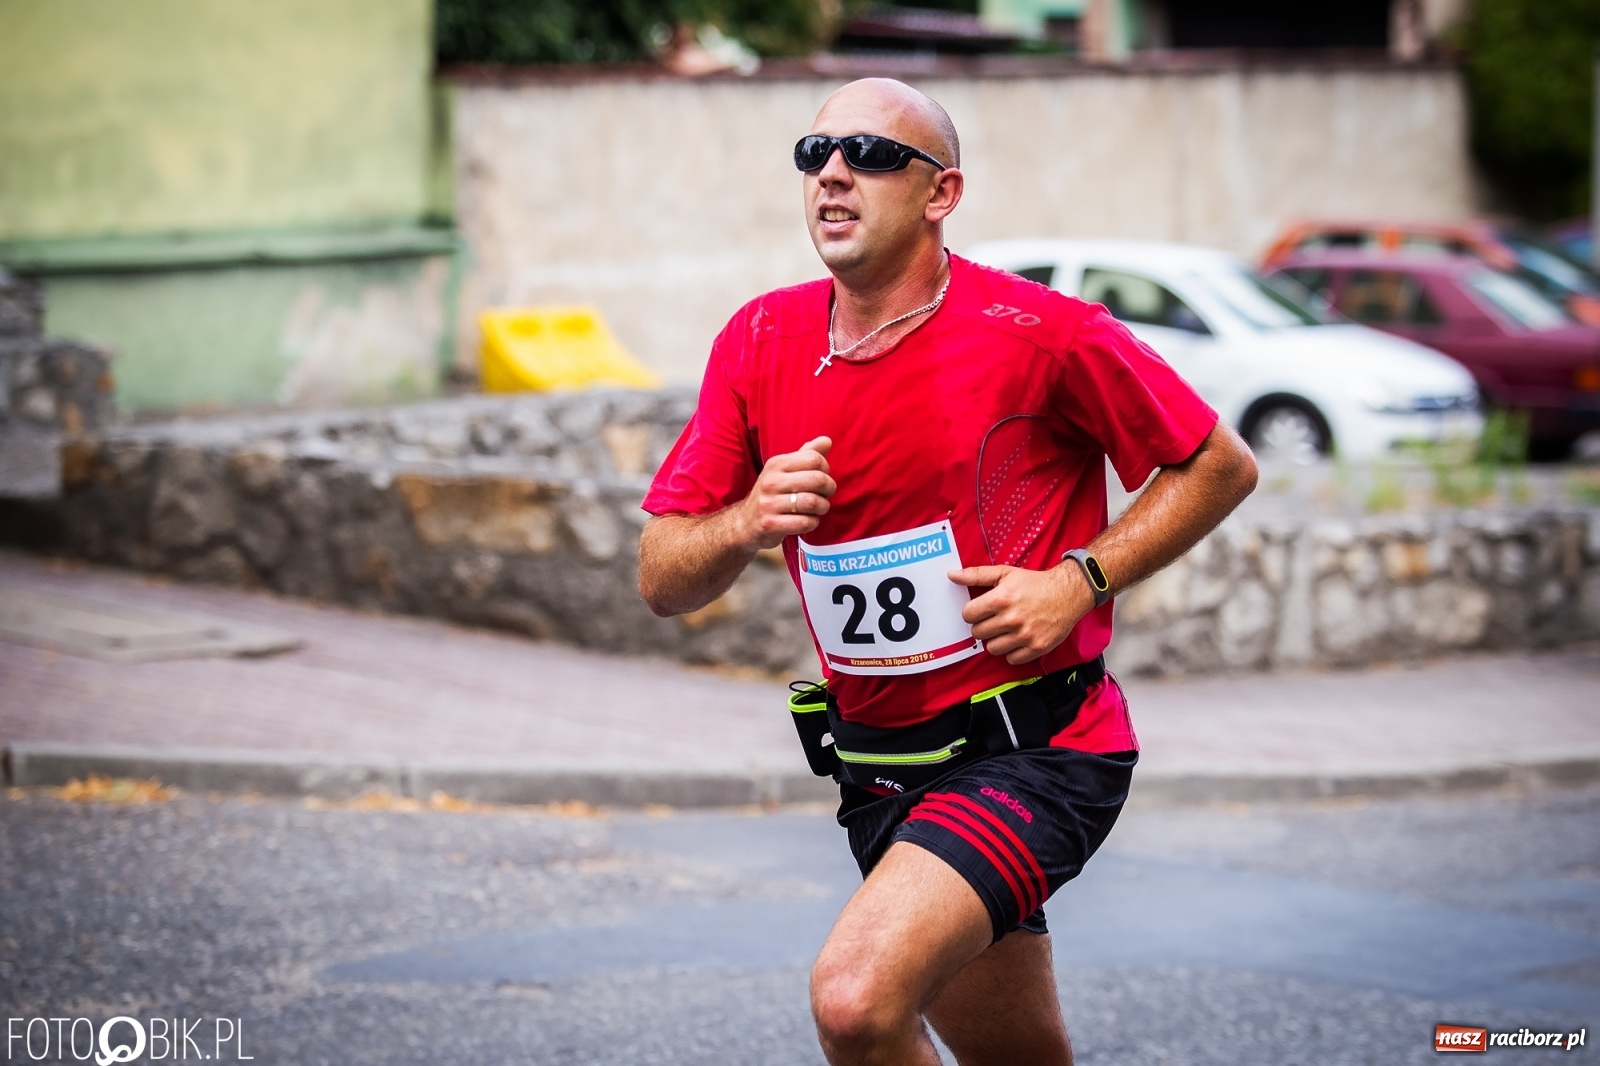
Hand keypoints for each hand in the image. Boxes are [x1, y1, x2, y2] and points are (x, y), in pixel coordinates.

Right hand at [739, 436, 836, 549]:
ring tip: (819, 508)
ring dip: (823, 507)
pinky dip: (813, 522)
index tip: (821, 476)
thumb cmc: (772, 493)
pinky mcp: (770, 524)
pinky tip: (808, 520)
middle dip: (829, 488)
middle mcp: (771, 481)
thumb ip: (806, 455)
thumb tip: (827, 440)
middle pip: (816, 480)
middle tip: (826, 494)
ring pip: (812, 502)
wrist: (744, 522)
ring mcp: (769, 504)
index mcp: (776, 464)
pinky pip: (805, 523)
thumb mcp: (784, 470)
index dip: (825, 468)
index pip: (813, 458)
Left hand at [949, 563, 1093, 664]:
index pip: (968, 615)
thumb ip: (976, 575)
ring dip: (996, 640)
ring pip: (992, 649)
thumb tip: (952, 575)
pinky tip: (1017, 639)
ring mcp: (1024, 635)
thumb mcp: (1005, 573)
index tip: (981, 610)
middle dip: (983, 626)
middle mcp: (1011, 619)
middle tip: (995, 619)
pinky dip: (1012, 651)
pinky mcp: (1036, 648)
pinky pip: (1011, 659)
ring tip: (1006, 629)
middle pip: (978, 633)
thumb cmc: (1034, 583)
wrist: (1067, 593)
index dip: (972, 612)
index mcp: (1001, 599)